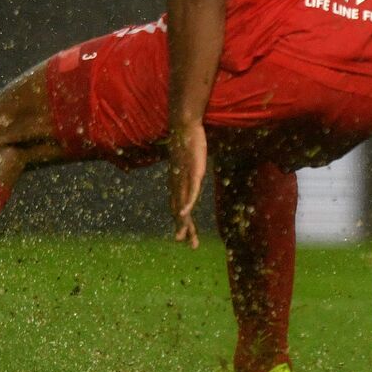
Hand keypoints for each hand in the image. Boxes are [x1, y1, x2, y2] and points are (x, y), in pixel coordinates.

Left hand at [167, 119, 206, 247]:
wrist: (183, 128)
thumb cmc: (186, 144)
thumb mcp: (187, 163)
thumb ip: (188, 173)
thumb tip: (191, 177)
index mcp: (177, 184)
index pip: (179, 208)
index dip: (182, 224)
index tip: (184, 239)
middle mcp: (178, 184)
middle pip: (180, 211)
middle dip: (183, 229)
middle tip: (185, 244)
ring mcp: (185, 179)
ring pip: (184, 205)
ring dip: (184, 222)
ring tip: (183, 237)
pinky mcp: (193, 172)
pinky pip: (190, 191)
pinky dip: (187, 203)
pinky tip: (185, 213)